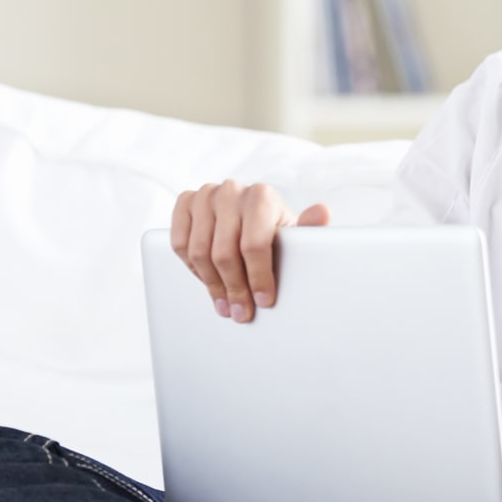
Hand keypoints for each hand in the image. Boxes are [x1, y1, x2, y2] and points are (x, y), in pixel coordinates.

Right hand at [170, 180, 328, 322]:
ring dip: (211, 285)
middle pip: (224, 253)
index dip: (258, 278)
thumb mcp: (296, 233)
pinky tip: (207, 280)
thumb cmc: (275, 230)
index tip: (264, 301)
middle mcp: (231, 190)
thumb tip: (322, 213)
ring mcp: (206, 194)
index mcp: (261, 195)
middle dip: (234, 289)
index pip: (254, 244)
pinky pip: (179, 242)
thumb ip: (310, 227)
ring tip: (225, 304)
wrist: (252, 215)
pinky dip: (191, 267)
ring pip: (198, 252)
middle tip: (241, 312)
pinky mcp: (186, 202)